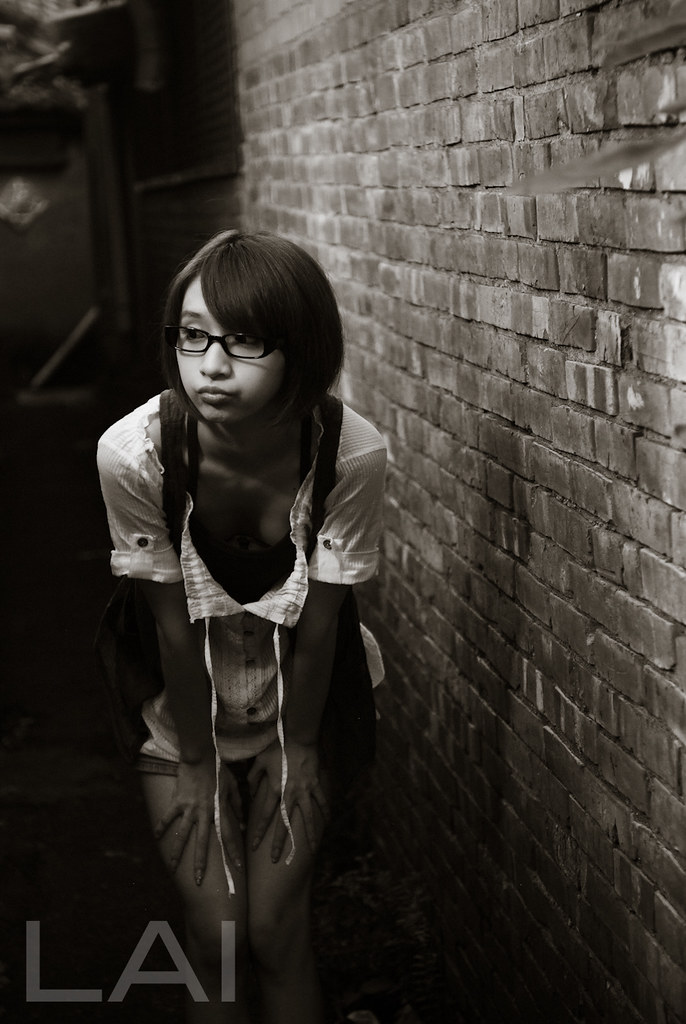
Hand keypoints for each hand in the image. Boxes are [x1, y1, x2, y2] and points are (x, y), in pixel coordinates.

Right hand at [153, 757, 243, 883]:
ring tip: (172, 867)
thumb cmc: (219, 770)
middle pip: (203, 842)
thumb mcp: (233, 786)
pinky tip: (157, 838)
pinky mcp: (177, 802)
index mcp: (219, 809)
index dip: (233, 852)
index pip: (228, 835)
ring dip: (177, 852)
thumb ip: (238, 804)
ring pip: (182, 835)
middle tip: (199, 881)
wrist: (200, 756)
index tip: (238, 868)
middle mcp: (204, 812)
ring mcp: (189, 808)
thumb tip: (242, 822)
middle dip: (201, 863)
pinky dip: (161, 827)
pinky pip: (167, 817)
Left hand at [247, 740, 328, 862]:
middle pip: (284, 825)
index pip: (264, 816)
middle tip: (276, 860)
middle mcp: (290, 794)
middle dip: (280, 844)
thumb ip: (253, 777)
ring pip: (307, 818)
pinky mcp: (316, 784)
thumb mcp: (259, 760)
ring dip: (309, 835)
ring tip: (313, 850)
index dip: (259, 832)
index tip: (254, 846)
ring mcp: (305, 791)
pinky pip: (322, 801)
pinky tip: (328, 823)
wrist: (299, 737)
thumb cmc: (277, 747)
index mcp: (274, 790)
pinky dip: (325, 811)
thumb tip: (250, 791)